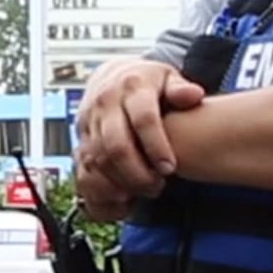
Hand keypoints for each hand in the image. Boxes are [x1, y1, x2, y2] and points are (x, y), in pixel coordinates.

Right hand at [74, 57, 204, 203]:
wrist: (110, 78)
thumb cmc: (146, 83)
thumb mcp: (167, 78)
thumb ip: (180, 89)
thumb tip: (194, 95)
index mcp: (131, 87)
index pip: (142, 119)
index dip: (156, 146)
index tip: (169, 168)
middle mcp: (105, 104)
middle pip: (115, 145)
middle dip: (136, 172)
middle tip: (157, 186)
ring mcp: (88, 122)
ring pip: (98, 160)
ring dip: (121, 181)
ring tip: (144, 191)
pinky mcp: (79, 138)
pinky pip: (84, 169)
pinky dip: (101, 186)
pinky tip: (122, 195)